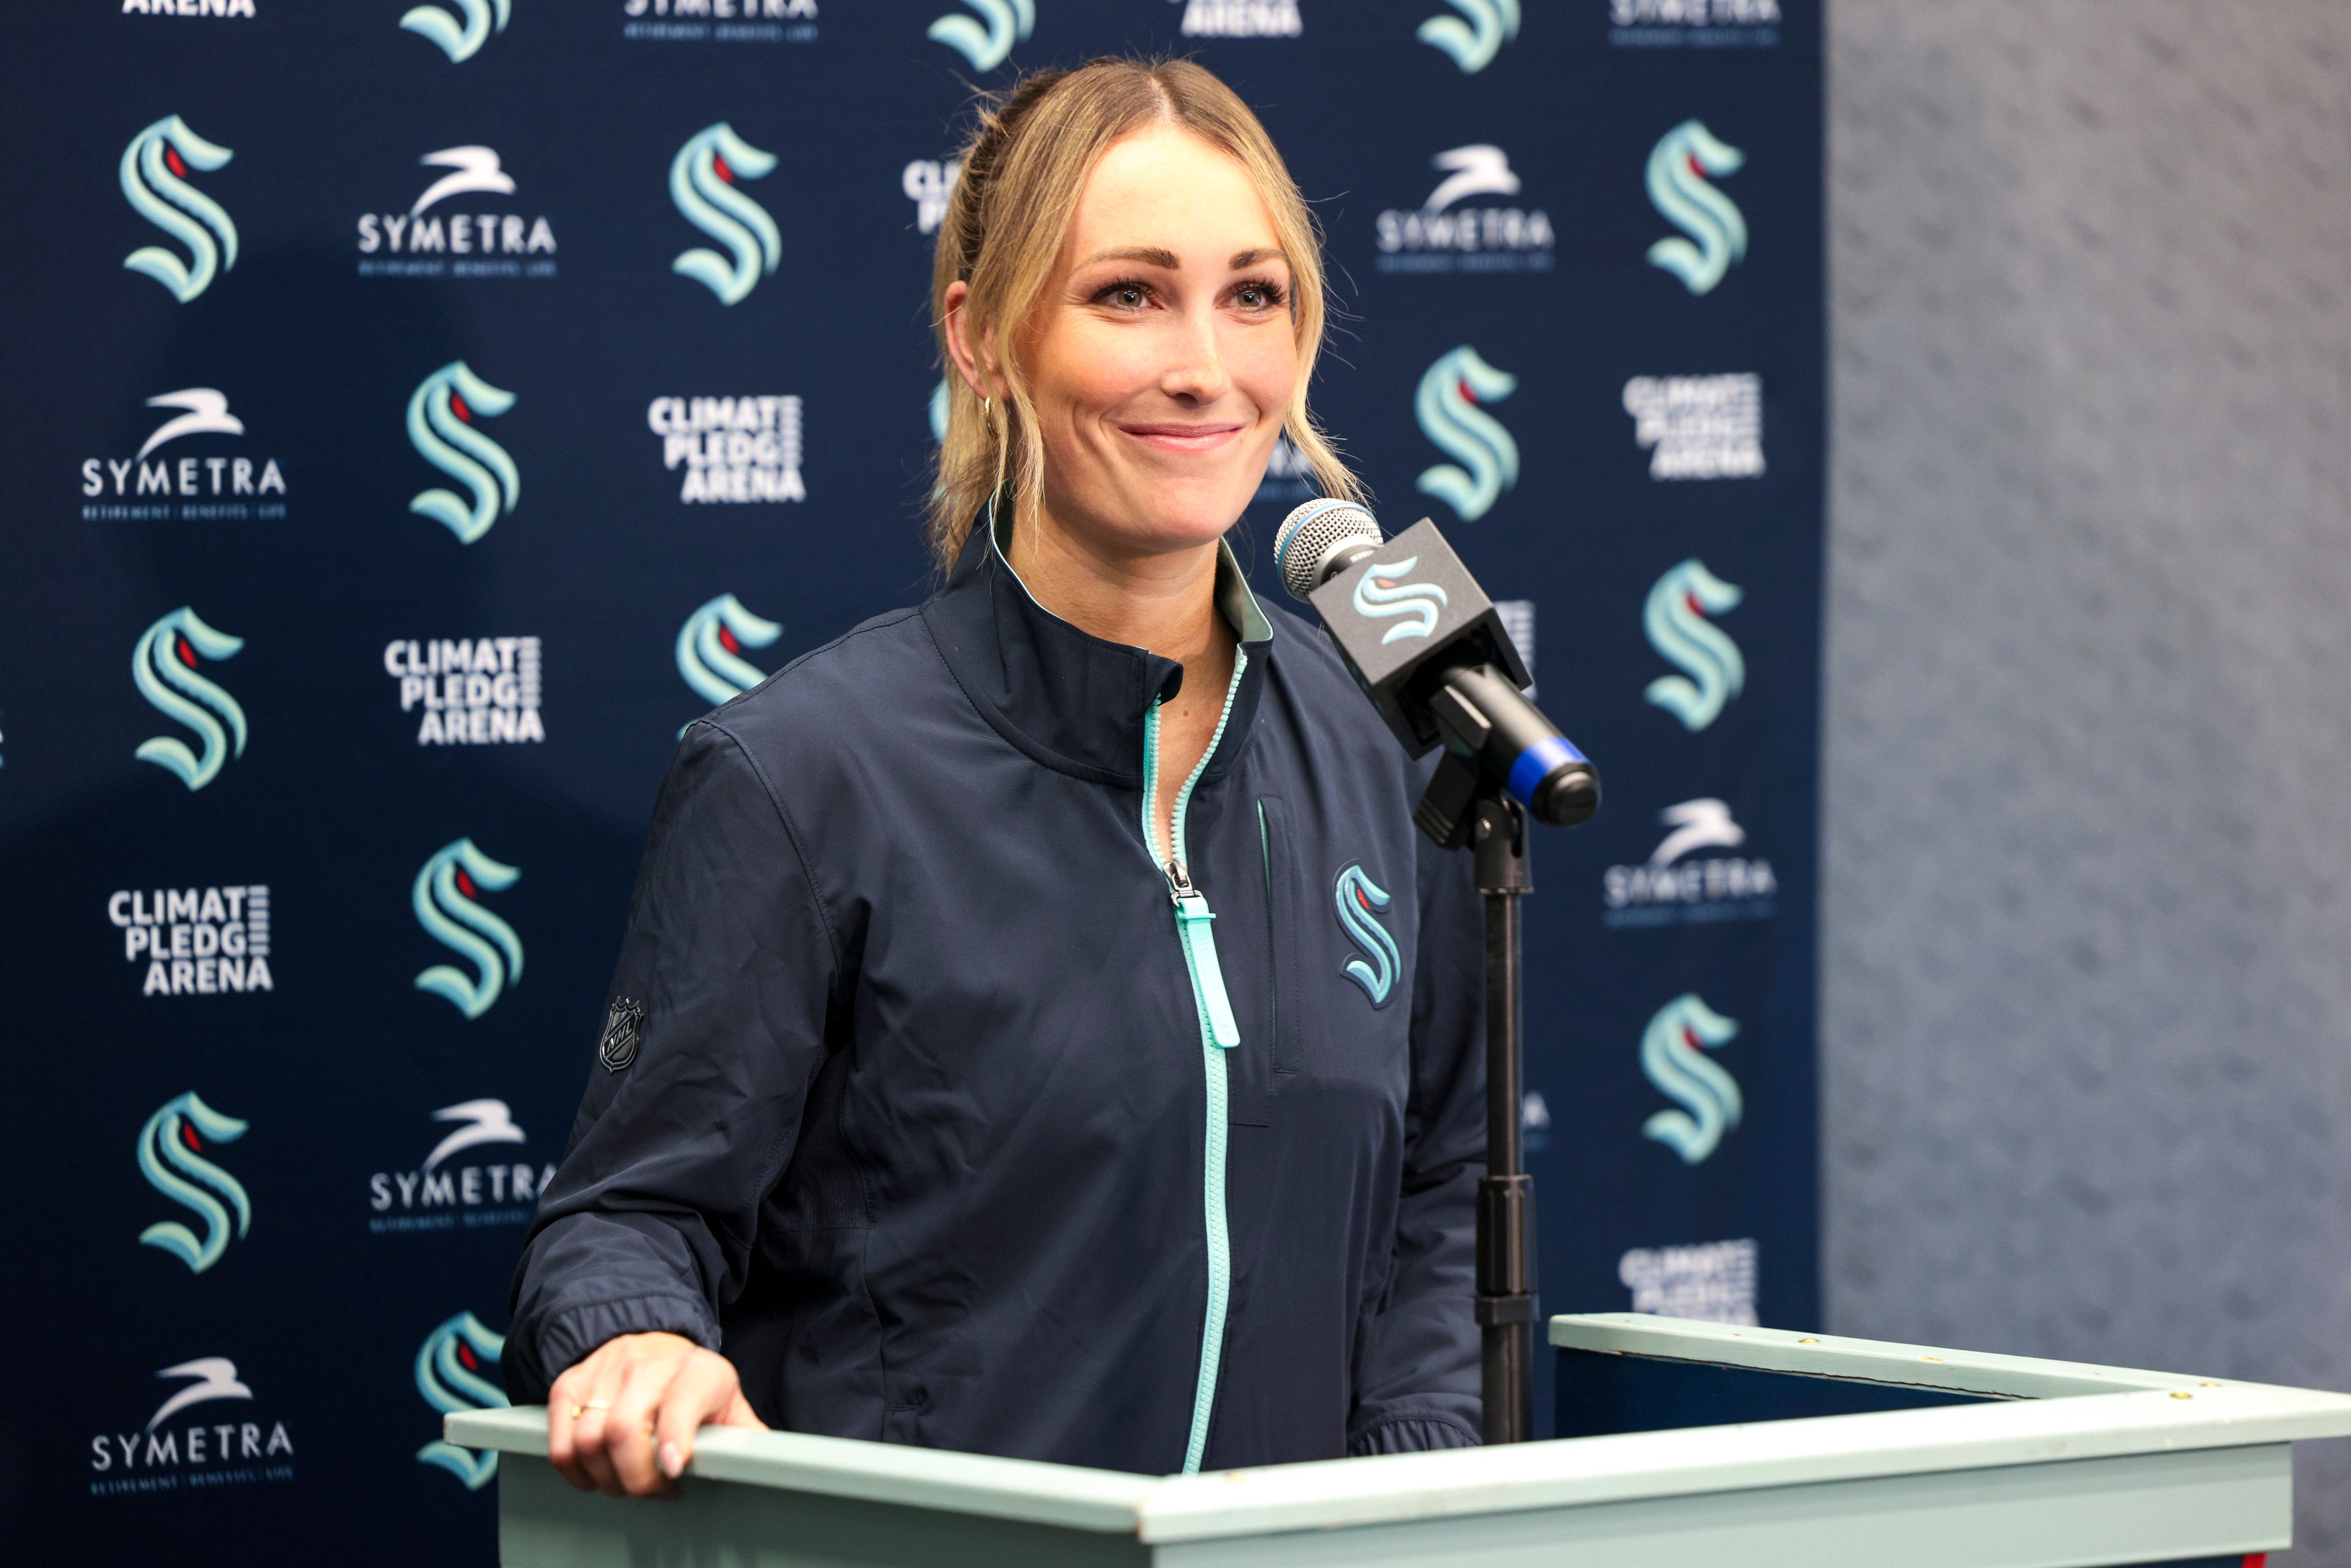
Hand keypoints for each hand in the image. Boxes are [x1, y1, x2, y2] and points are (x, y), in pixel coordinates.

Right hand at [545, 1331, 766, 1497]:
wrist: (652, 1340)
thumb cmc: (694, 1382)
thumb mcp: (727, 1401)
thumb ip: (744, 1434)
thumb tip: (768, 1462)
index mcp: (696, 1370)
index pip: (680, 1403)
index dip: (674, 1439)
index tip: (674, 1471)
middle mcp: (648, 1365)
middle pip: (624, 1430)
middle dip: (636, 1477)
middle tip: (653, 1490)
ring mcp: (604, 1372)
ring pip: (589, 1439)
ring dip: (606, 1478)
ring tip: (628, 1482)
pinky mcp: (570, 1384)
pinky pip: (560, 1439)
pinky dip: (574, 1469)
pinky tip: (597, 1474)